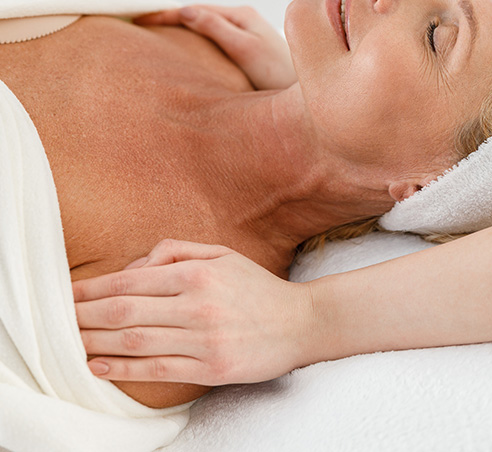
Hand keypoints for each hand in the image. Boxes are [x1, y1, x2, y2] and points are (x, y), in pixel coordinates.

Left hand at [72, 240, 314, 385]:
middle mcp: (199, 306)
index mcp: (199, 274)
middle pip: (125, 312)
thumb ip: (177, 250)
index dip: (93, 289)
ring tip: (70, 343)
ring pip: (135, 342)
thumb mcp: (223, 254)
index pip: (131, 281)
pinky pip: (158, 369)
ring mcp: (205, 341)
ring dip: (96, 343)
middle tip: (59, 320)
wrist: (302, 323)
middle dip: (85, 316)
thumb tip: (136, 265)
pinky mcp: (212, 369)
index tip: (67, 296)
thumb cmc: (258, 288)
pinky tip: (99, 367)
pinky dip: (123, 370)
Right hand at [134, 5, 296, 89]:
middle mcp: (243, 20)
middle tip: (131, 29)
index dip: (162, 15)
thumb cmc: (280, 75)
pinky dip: (191, 45)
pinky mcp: (246, 52)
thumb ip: (217, 29)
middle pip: (195, 17)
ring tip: (147, 40)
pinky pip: (211, 43)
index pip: (192, 10)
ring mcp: (244, 35)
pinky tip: (178, 57)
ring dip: (178, 32)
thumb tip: (185, 11)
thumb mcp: (245, 50)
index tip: (135, 22)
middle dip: (165, 21)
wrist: (310, 96)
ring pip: (203, 30)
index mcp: (241, 15)